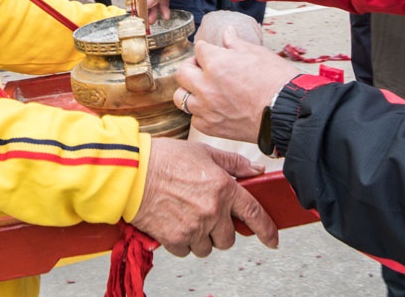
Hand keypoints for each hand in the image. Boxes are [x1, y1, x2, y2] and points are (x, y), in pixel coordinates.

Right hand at [130, 138, 277, 256]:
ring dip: (201, 237)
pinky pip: (186, 251)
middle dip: (221, 230)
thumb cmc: (164, 158)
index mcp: (224, 188)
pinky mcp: (175, 239)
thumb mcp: (204, 153)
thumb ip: (233, 164)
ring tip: (187, 217)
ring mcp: (194, 227)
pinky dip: (182, 242)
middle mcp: (212, 211)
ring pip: (207, 247)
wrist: (131, 172)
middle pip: (229, 239)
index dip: (266, 230)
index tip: (272, 240)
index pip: (254, 214)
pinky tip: (174, 223)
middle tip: (207, 216)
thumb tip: (255, 171)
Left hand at [174, 27, 298, 142]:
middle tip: (202, 68)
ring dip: (190, 90)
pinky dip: (200, 113)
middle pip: (182, 72)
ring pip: (181, 97)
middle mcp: (206, 85)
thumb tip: (227, 33)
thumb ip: (236, 44)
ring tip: (202, 89)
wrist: (287, 113)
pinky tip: (212, 108)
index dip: (206, 49)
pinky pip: (194, 118)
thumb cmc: (277, 82)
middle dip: (191, 67)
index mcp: (217, 63)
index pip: (199, 49)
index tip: (210, 51)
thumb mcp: (258, 54)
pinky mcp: (211, 127)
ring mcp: (206, 108)